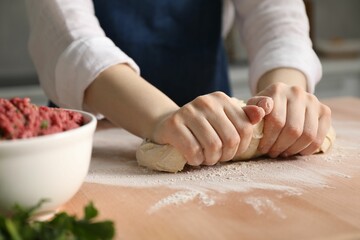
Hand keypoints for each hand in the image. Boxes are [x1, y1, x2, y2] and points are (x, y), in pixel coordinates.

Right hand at [151, 92, 272, 165]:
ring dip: (210, 160)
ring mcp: (189, 111)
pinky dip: (196, 160)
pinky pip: (193, 151)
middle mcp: (207, 102)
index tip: (231, 151)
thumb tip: (262, 112)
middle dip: (226, 156)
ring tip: (206, 158)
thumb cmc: (200, 126)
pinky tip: (193, 158)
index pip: (245, 128)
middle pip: (231, 139)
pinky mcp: (174, 124)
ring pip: (213, 146)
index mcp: (222, 99)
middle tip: (217, 157)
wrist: (167, 124)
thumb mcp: (223, 119)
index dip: (242, 147)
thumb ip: (243, 117)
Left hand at [248, 82, 331, 157]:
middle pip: (292, 129)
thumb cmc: (264, 109)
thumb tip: (259, 113)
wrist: (282, 100)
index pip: (276, 121)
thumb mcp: (252, 109)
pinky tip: (296, 151)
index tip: (262, 149)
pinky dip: (307, 149)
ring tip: (283, 153)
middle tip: (272, 153)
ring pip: (307, 134)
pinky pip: (319, 137)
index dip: (269, 139)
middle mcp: (297, 92)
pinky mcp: (324, 111)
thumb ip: (249, 111)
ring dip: (293, 149)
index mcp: (277, 90)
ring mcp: (313, 100)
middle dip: (280, 146)